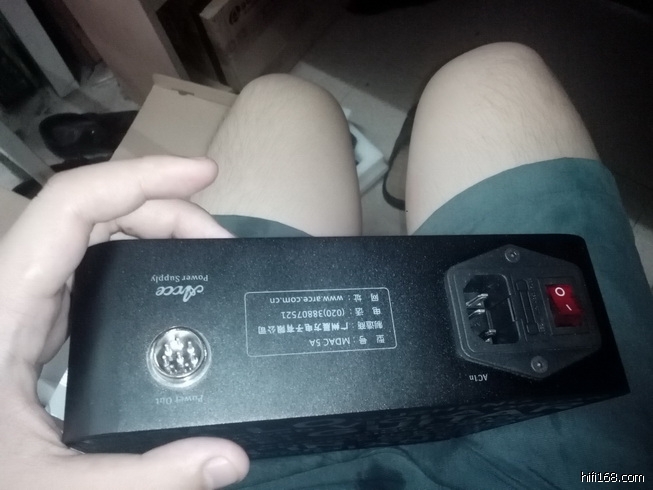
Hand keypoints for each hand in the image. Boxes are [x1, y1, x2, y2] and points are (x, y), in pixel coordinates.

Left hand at [0, 157, 248, 488]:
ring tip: (209, 253)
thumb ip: (143, 475)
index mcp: (5, 307)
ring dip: (154, 230)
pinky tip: (170, 282)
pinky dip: (139, 259)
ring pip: (93, 237)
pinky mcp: (36, 324)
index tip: (205, 174)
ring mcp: (24, 304)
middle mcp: (14, 291)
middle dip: (167, 211)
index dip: (141, 178)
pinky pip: (91, 269)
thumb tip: (231, 459)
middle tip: (227, 243)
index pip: (73, 208)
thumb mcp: (49, 487)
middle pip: (95, 215)